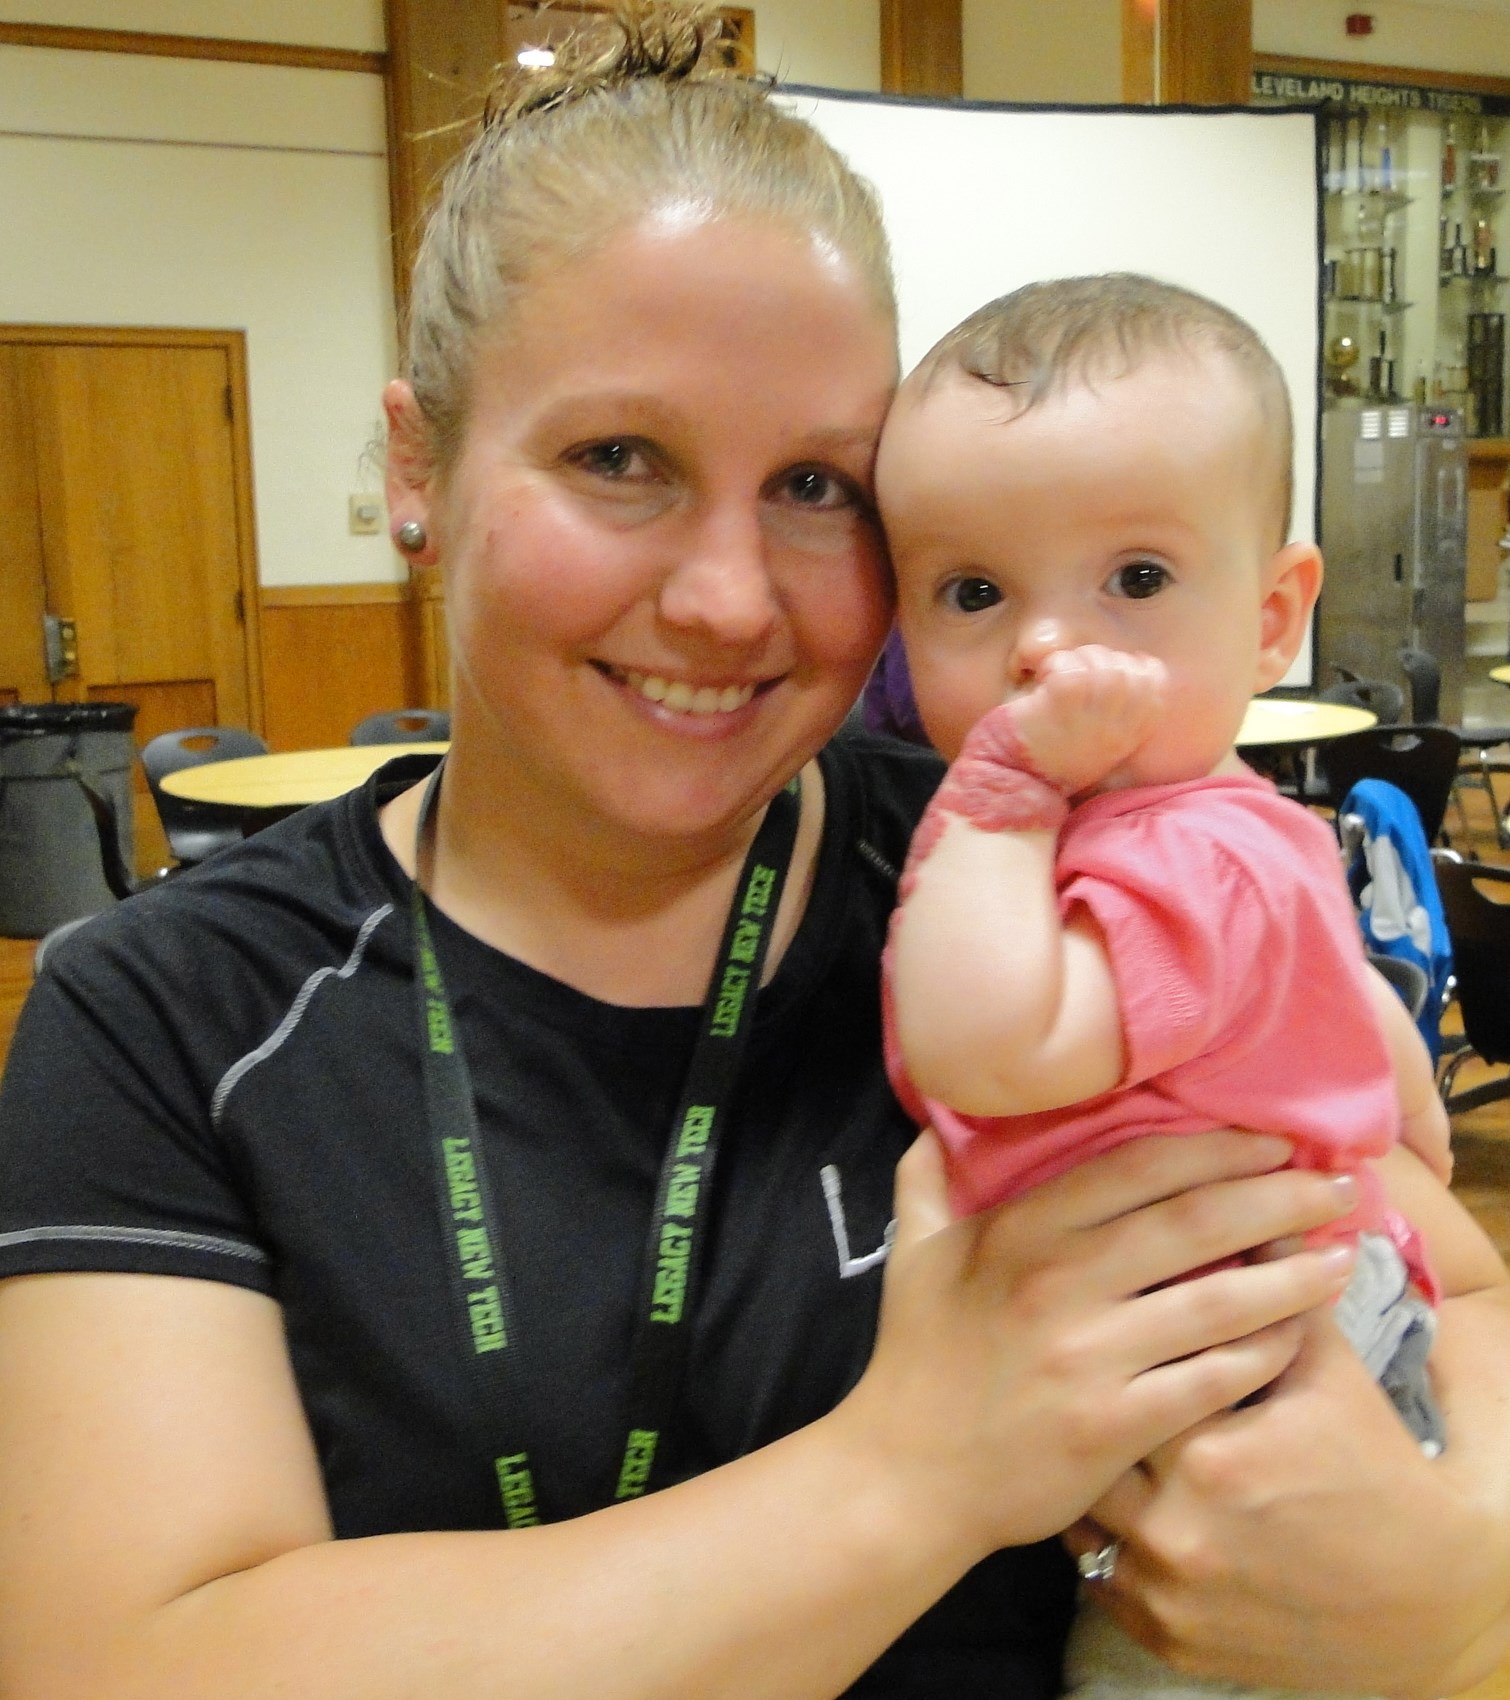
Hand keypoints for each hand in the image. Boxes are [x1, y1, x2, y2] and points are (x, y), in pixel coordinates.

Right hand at [840, 1130, 1360, 1567]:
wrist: (909, 1476)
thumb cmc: (917, 1355)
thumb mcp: (914, 1252)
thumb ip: (929, 1178)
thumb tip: (940, 1121)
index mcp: (1022, 1231)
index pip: (1138, 1168)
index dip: (1216, 1148)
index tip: (1272, 1141)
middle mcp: (1062, 1282)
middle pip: (1197, 1223)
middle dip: (1279, 1199)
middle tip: (1337, 1187)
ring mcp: (1093, 1355)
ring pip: (1219, 1301)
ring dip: (1293, 1276)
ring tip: (1344, 1260)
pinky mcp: (1119, 1424)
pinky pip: (1215, 1378)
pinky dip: (1266, 1353)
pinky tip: (1299, 1336)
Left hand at [1008, 646, 1166, 797]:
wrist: (1013, 779)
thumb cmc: (1050, 752)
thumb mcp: (1095, 733)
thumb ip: (1117, 703)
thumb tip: (1129, 659)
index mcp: (1131, 733)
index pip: (1154, 679)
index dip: (1132, 663)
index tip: (1103, 673)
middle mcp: (1119, 728)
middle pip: (1128, 667)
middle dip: (1100, 657)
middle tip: (1072, 674)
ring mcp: (1094, 718)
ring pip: (1102, 662)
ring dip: (1077, 659)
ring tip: (1054, 679)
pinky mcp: (1064, 704)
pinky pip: (1070, 667)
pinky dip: (1053, 664)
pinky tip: (1041, 683)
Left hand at [1069, 1306, 1509, 1696]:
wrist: (1428, 1602)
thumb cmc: (1375, 1468)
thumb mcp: (1327, 1373)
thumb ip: (1271, 1288)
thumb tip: (1232, 1204)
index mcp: (1213, 1459)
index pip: (1128, 1370)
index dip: (1119, 1336)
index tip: (1111, 1309)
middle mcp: (1177, 1534)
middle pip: (1092, 1440)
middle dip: (1091, 1398)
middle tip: (1081, 1360)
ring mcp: (1163, 1593)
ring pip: (1080, 1507)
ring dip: (1082, 1464)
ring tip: (1083, 1415)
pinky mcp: (1160, 1636)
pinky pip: (1091, 1569)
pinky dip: (1094, 1528)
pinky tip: (1100, 1483)